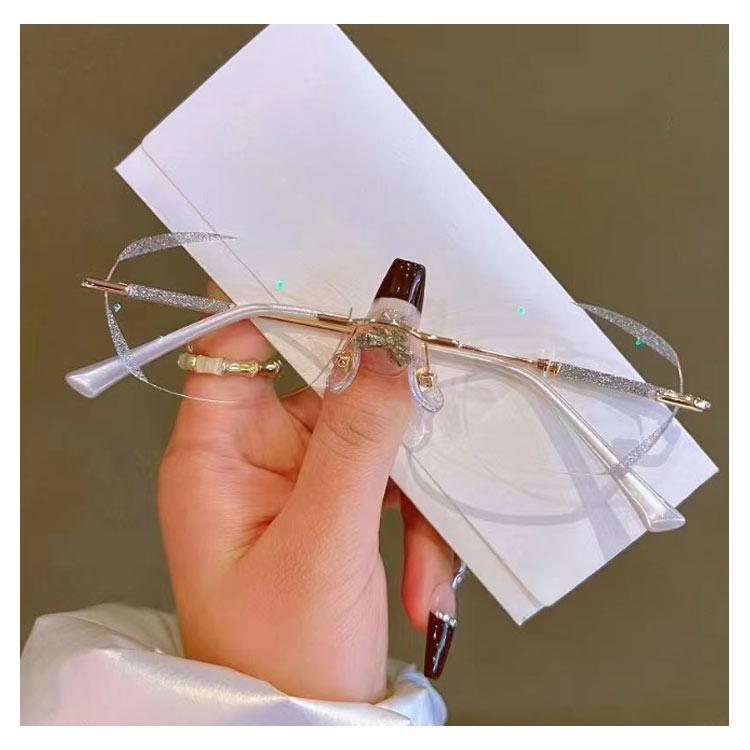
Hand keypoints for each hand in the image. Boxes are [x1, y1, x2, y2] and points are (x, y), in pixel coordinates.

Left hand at [157, 317, 455, 701]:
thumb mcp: (322, 544)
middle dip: (386, 414)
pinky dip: (415, 526)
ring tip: (426, 560)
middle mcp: (254, 457)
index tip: (358, 283)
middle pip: (325, 385)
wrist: (303, 733)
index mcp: (215, 455)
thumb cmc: (279, 658)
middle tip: (435, 417)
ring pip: (371, 438)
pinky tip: (422, 582)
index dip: (289, 303)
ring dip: (411, 494)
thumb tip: (386, 347)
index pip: (236, 343)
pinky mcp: (337, 507)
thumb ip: (356, 440)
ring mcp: (300, 481)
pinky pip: (387, 484)